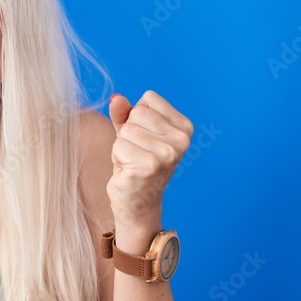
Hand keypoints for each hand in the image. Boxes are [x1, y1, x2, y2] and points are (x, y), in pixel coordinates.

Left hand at [107, 90, 192, 227]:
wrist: (137, 202)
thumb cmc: (136, 163)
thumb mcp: (132, 132)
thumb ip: (125, 113)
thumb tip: (116, 98)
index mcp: (184, 127)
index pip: (149, 99)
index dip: (137, 118)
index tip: (144, 139)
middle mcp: (181, 140)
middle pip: (136, 113)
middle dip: (128, 133)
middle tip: (137, 154)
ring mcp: (167, 154)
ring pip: (126, 130)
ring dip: (122, 146)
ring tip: (133, 162)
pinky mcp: (149, 166)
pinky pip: (119, 146)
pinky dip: (118, 158)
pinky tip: (129, 171)